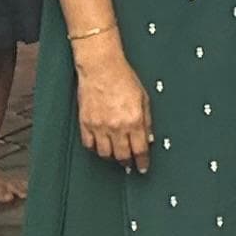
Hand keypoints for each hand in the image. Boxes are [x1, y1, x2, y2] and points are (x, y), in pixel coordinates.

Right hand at [73, 37, 152, 166]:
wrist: (101, 68)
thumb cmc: (123, 78)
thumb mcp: (144, 99)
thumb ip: (147, 121)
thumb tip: (149, 138)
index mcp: (134, 120)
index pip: (140, 149)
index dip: (142, 161)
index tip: (143, 167)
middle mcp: (116, 126)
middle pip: (122, 155)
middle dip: (127, 162)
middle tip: (129, 164)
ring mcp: (99, 126)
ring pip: (104, 153)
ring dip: (111, 156)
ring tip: (116, 154)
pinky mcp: (85, 123)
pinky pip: (89, 144)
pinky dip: (95, 148)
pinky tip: (101, 145)